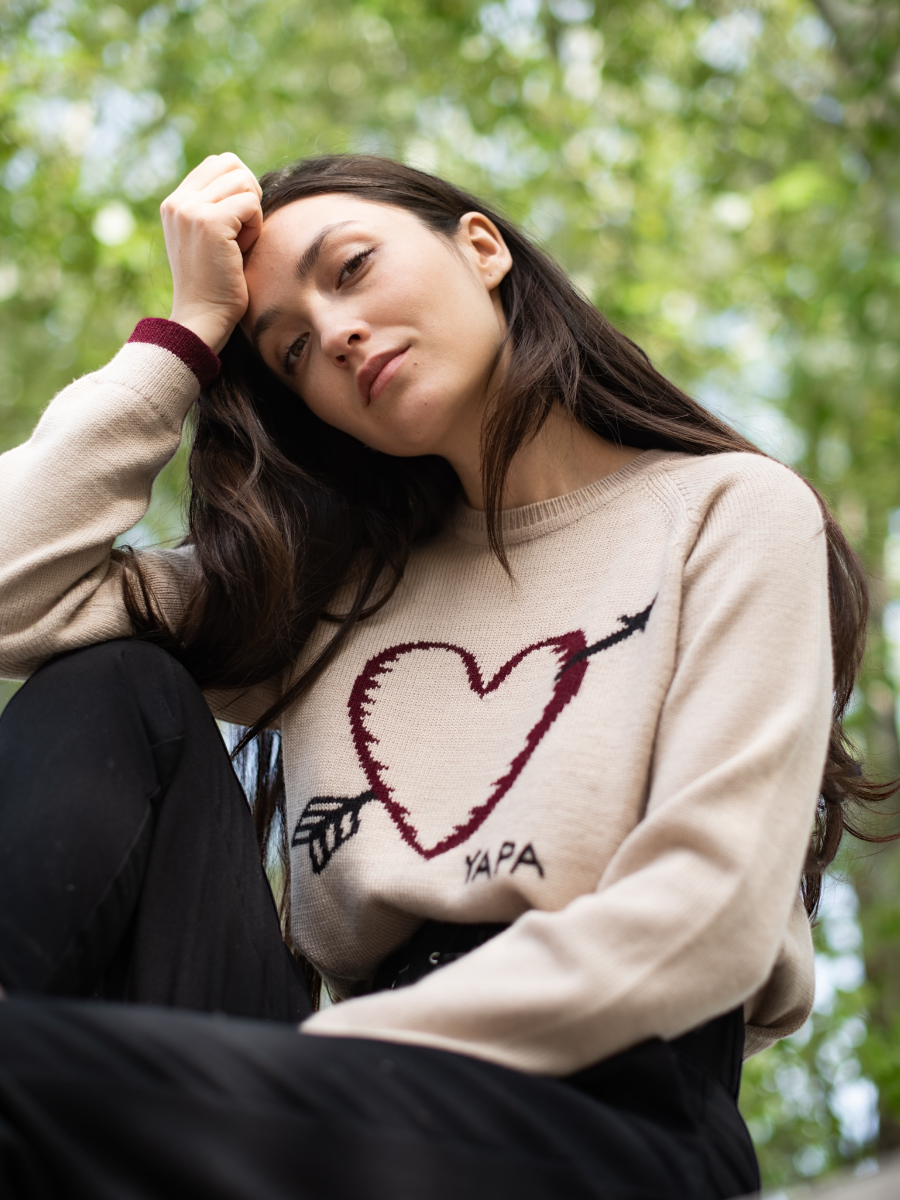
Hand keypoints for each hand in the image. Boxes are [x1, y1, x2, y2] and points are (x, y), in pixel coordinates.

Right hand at [160, 153, 262, 353]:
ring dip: (253, 213)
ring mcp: (191, 210)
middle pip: (231, 163)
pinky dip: (256, 227)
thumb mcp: (207, 239)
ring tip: (241, 244)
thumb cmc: (215, 286)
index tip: (238, 223)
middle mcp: (178, 201)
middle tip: (245, 230)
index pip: (216, 164)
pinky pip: (251, 204)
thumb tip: (245, 180)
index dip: (239, 188)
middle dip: (249, 193)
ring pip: (243, 181)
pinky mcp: (209, 222)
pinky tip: (243, 251)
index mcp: (175, 203)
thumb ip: (215, 208)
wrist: (202, 318)